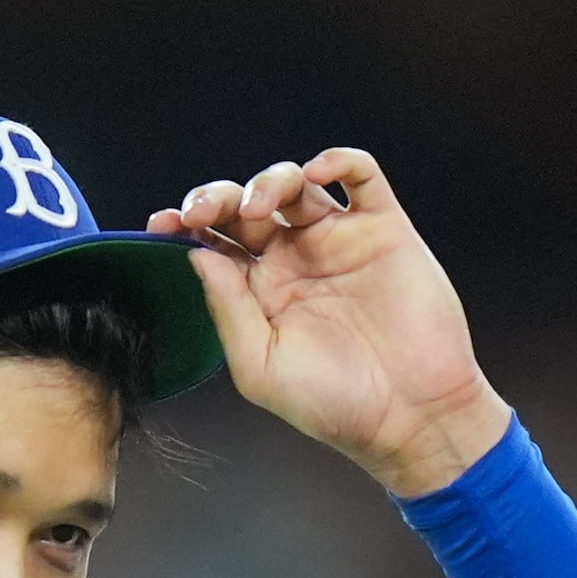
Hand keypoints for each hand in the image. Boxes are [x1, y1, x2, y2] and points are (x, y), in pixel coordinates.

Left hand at [147, 148, 514, 497]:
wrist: (411, 416)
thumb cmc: (335, 405)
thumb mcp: (260, 366)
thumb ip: (227, 309)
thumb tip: (197, 255)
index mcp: (259, 292)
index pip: (214, 241)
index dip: (187, 224)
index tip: (165, 224)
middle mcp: (295, 260)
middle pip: (247, 205)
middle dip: (218, 198)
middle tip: (203, 212)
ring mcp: (338, 241)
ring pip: (295, 184)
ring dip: (269, 181)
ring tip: (261, 206)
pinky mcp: (383, 230)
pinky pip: (361, 177)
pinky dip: (339, 161)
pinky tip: (318, 174)